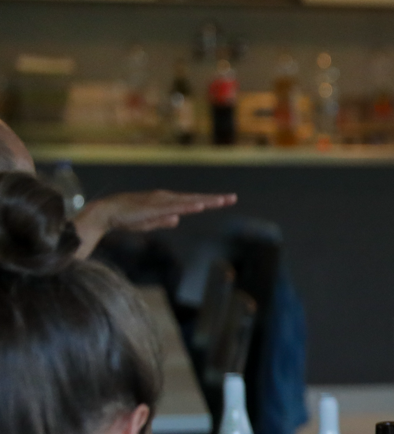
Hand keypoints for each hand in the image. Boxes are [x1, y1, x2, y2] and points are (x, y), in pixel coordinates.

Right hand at [71, 189, 235, 254]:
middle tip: (233, 198)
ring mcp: (160, 202)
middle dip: (214, 199)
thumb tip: (177, 220)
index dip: (209, 201)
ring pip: (187, 201)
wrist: (107, 213)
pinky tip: (199, 206)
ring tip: (222, 201)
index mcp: (167, 203)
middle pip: (194, 199)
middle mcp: (166, 199)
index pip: (192, 202)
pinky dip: (187, 206)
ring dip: (205, 201)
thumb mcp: (150, 222)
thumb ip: (164, 220)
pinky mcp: (153, 208)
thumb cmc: (127, 218)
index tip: (225, 200)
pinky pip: (173, 207)